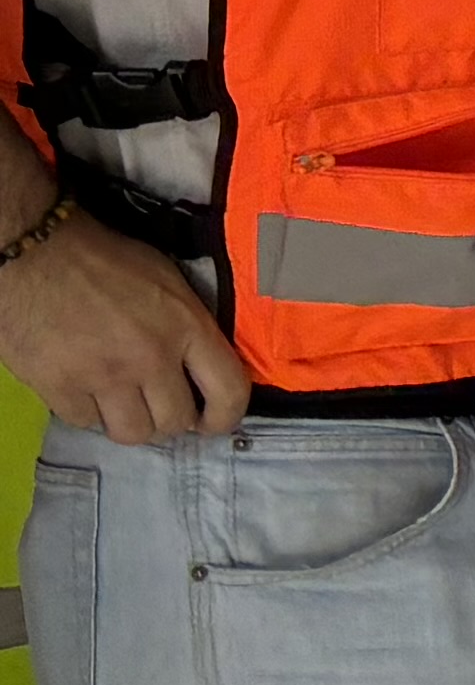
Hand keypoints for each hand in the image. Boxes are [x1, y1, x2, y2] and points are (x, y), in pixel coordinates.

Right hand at [0, 193, 249, 443]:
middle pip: (175, 422)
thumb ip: (190, 327)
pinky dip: (86, 412)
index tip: (212, 422)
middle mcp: (151, 358)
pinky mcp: (59, 386)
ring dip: (129, 421)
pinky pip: (85, 422)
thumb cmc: (103, 259)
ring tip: (120, 402)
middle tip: (155, 404)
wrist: (34, 251)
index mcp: (187, 326)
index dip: (225, 418)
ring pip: (132, 432)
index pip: (229, 392)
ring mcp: (104, 376)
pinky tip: (83, 390)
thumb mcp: (167, 281)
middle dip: (169, 418)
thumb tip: (201, 368)